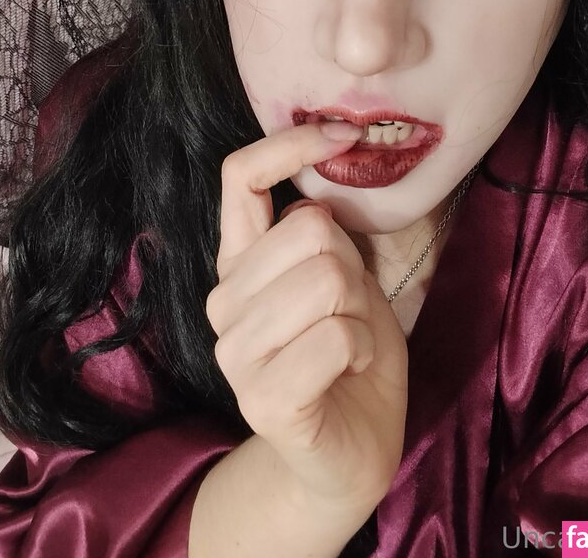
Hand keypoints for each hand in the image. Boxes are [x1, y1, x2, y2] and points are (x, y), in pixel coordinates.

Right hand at [205, 121, 408, 509]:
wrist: (350, 452)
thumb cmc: (349, 354)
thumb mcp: (346, 277)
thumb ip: (323, 234)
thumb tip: (320, 187)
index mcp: (239, 260)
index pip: (239, 176)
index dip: (291, 145)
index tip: (344, 134)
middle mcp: (224, 299)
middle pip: (310, 229)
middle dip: (353, 265)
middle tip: (350, 309)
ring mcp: (236, 351)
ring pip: (329, 279)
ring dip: (362, 311)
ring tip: (349, 343)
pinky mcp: (262, 398)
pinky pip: (338, 335)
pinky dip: (363, 348)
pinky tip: (349, 370)